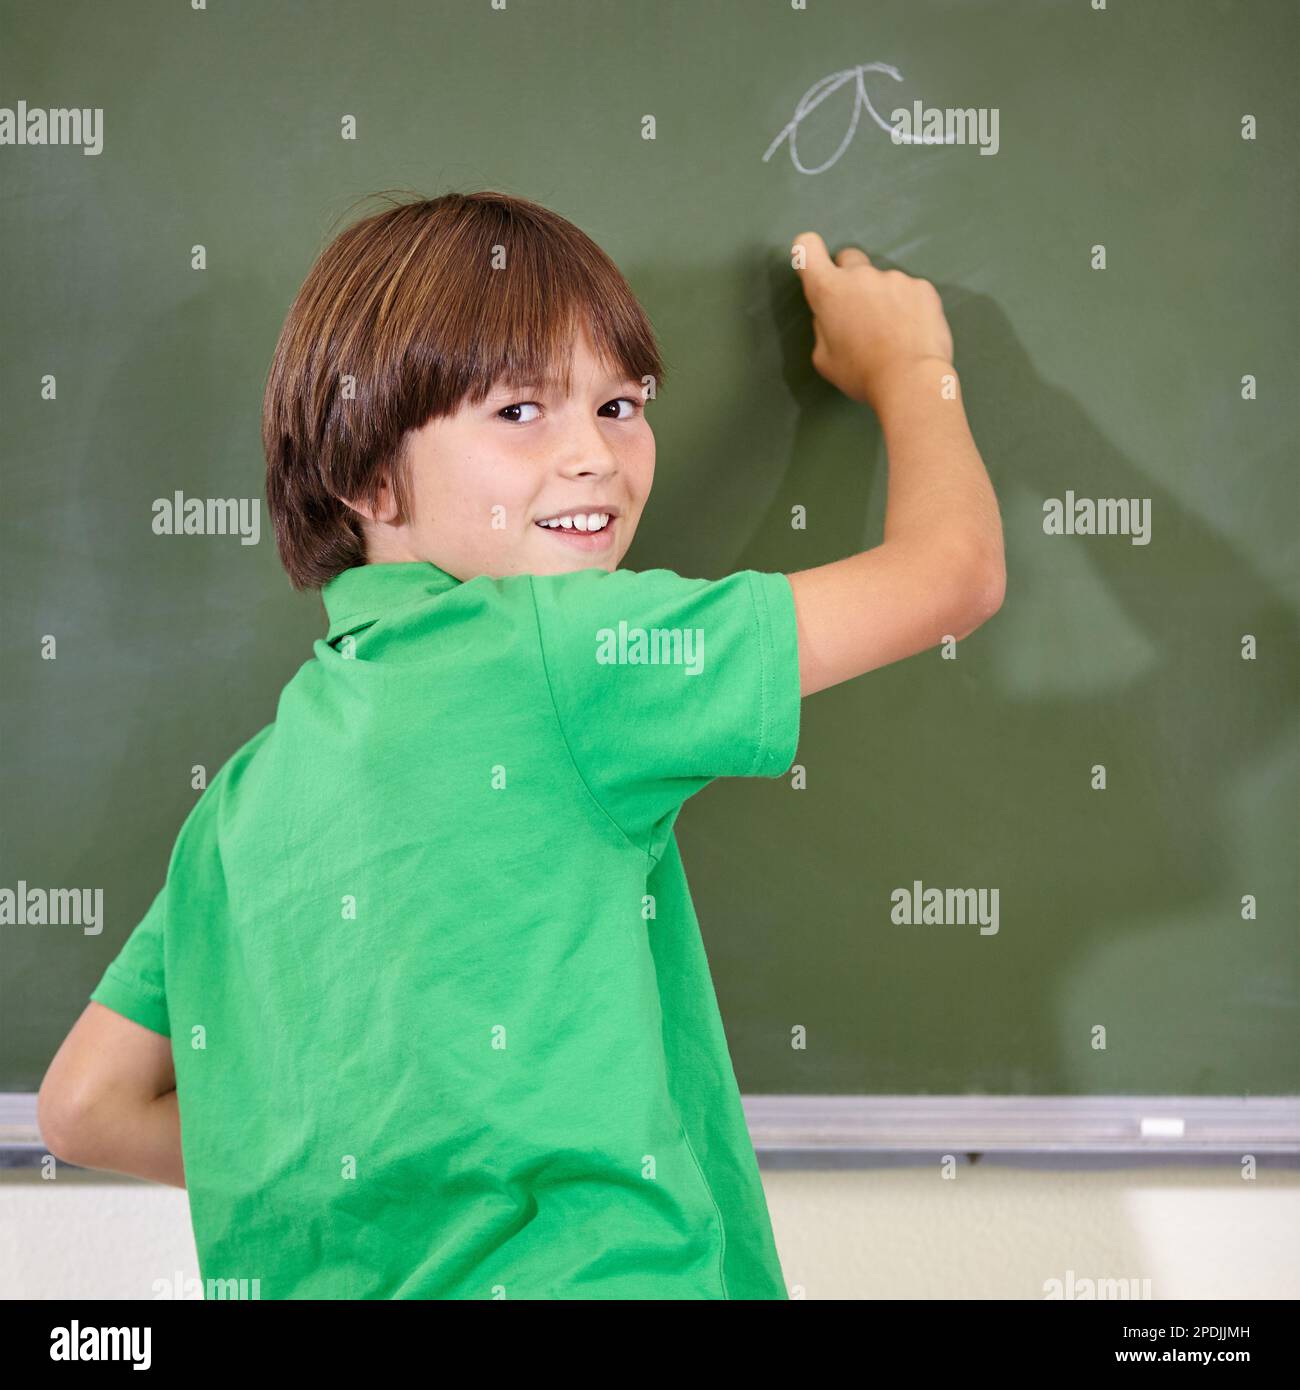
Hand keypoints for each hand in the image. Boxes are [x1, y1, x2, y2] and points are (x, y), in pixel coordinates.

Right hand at [792, 231, 953, 412]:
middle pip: (849, 258)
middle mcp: (861, 275)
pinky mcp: (922, 287)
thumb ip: (823, 328)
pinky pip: (909, 291)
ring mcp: (895, 278)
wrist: (911, 381)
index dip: (807, 253)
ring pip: (882, 281)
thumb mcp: (824, 359)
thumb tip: (831, 316)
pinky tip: (911, 333)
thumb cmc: (861, 375)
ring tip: (891, 334)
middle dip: (849, 278)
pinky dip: (908, 307)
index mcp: (829, 291)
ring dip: (882, 298)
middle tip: (857, 311)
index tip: (814, 268)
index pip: (807, 247)